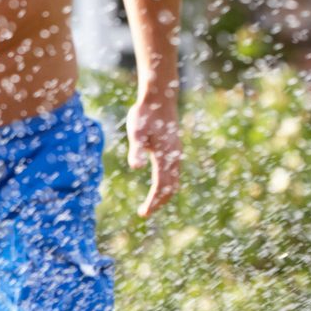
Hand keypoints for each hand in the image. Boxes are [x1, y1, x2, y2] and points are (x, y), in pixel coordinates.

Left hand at [127, 98, 180, 216]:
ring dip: (164, 194)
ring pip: (174, 180)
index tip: (143, 214)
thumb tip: (135, 167)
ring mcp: (175, 152)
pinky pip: (174, 172)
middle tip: (145, 212)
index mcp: (165, 156)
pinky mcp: (173, 147)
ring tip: (151, 203)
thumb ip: (136, 150)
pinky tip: (158, 183)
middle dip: (159, 202)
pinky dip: (167, 183)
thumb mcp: (136, 131)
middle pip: (171, 187)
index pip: (161, 186)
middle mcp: (174, 156)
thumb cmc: (145, 113)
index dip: (153, 202)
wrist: (160, 97)